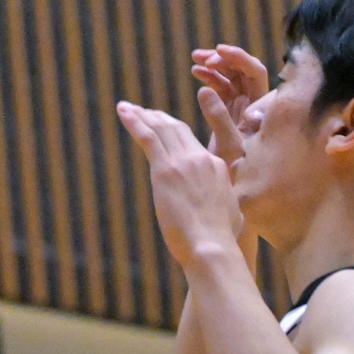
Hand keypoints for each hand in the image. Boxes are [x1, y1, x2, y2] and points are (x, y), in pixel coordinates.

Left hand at [117, 101, 247, 270]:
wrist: (212, 246)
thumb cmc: (221, 241)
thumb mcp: (230, 216)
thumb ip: (222, 204)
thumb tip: (219, 212)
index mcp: (217, 168)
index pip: (193, 145)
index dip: (176, 134)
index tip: (164, 129)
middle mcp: (201, 159)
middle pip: (177, 130)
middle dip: (158, 118)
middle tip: (144, 112)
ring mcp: (184, 162)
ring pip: (161, 129)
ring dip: (143, 116)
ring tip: (128, 107)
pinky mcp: (165, 170)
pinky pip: (148, 138)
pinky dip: (134, 121)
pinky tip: (123, 111)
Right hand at [190, 44, 267, 163]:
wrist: (238, 189)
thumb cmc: (239, 174)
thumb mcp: (228, 146)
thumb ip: (218, 118)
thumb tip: (204, 90)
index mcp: (261, 109)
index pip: (255, 73)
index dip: (239, 59)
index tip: (218, 54)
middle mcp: (255, 105)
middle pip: (244, 70)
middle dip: (224, 59)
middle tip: (203, 57)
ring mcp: (243, 107)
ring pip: (232, 77)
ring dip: (215, 66)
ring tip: (195, 60)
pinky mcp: (230, 113)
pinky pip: (222, 88)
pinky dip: (210, 78)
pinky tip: (195, 72)